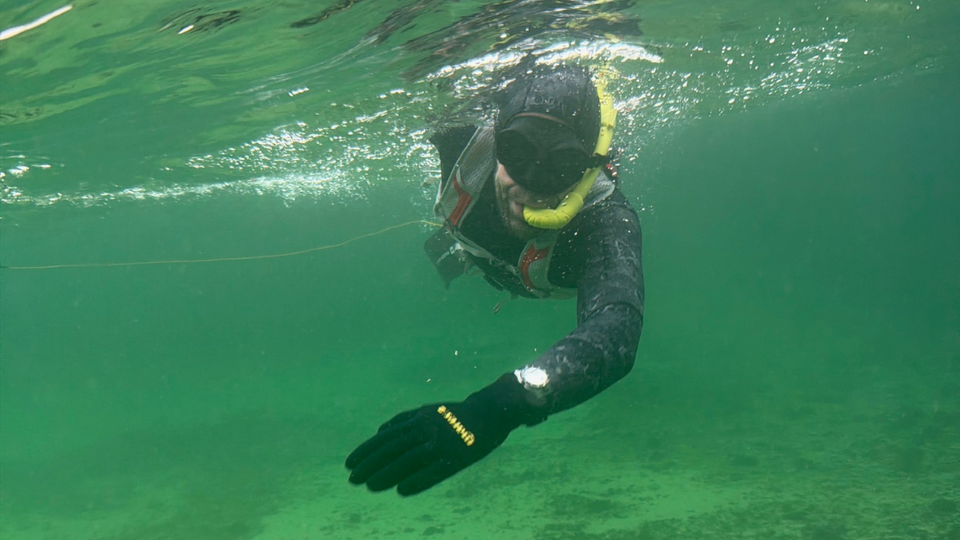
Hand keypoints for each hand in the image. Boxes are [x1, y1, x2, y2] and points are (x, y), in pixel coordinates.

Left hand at [345, 374, 542, 495]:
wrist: (491, 411)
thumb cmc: (456, 414)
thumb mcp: (428, 410)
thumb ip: (405, 419)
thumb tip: (380, 430)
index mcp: (418, 419)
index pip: (386, 437)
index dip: (366, 451)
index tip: (349, 464)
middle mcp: (426, 428)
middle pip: (393, 449)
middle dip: (370, 464)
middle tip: (353, 479)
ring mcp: (441, 441)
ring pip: (408, 460)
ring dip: (387, 473)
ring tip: (371, 486)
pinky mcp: (456, 455)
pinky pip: (434, 470)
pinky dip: (417, 480)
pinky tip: (402, 490)